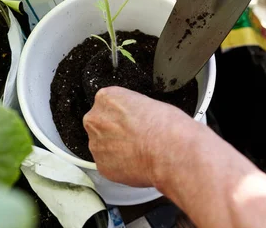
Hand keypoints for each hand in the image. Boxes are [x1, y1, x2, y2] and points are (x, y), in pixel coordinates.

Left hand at [83, 86, 198, 186]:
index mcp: (106, 98)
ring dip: (116, 149)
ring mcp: (96, 144)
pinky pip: (109, 165)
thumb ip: (132, 109)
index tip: (132, 120)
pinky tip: (137, 163)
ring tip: (139, 152)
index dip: (123, 114)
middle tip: (136, 137)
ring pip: (103, 146)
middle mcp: (95, 120)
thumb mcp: (149, 102)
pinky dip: (120, 166)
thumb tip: (134, 118)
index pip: (108, 104)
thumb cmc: (165, 126)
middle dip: (115, 132)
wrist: (169, 151)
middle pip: (101, 125)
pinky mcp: (101, 166)